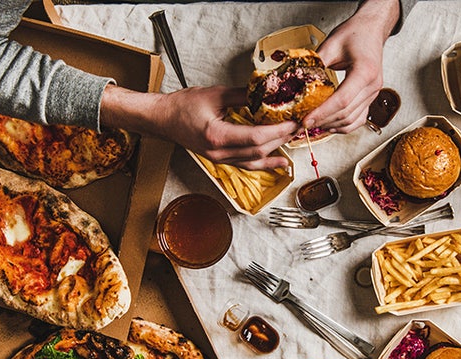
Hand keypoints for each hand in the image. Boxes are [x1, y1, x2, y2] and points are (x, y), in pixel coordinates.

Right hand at [108, 85, 295, 169]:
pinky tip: (278, 161)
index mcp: (217, 136)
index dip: (278, 131)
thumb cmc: (182, 106)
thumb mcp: (215, 94)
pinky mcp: (220, 160)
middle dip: (281, 139)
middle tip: (297, 127)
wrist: (163, 119)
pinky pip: (246, 164)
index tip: (292, 121)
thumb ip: (243, 95)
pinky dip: (264, 163)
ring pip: (254, 160)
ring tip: (292, 143)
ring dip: (275, 152)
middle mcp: (219, 152)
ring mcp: (219, 159)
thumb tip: (266, 92)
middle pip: (258, 150)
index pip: (256, 137)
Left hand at [305, 0, 399, 133]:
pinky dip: (343, 125)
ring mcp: (374, 93)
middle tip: (302, 124)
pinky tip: (329, 124)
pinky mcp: (371, 97)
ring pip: (352, 120)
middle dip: (323, 121)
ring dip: (331, 125)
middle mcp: (373, 85)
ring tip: (313, 124)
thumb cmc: (354, 33)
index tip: (305, 120)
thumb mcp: (331, 45)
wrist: (370, 29)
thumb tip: (297, 81)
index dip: (322, 112)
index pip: (342, 100)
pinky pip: (358, 119)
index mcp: (365, 71)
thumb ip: (316, 64)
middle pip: (346, 113)